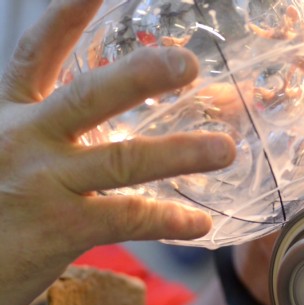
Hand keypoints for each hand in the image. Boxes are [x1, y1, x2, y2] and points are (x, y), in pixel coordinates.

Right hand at [0, 0, 235, 304]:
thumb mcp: (4, 149)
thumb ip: (45, 126)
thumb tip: (99, 119)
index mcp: (12, 114)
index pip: (38, 56)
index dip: (65, 20)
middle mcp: (25, 140)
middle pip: (89, 97)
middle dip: (141, 77)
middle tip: (188, 65)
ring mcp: (43, 183)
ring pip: (123, 159)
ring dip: (180, 153)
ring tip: (225, 149)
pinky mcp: (59, 228)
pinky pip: (128, 218)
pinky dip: (168, 222)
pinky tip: (200, 225)